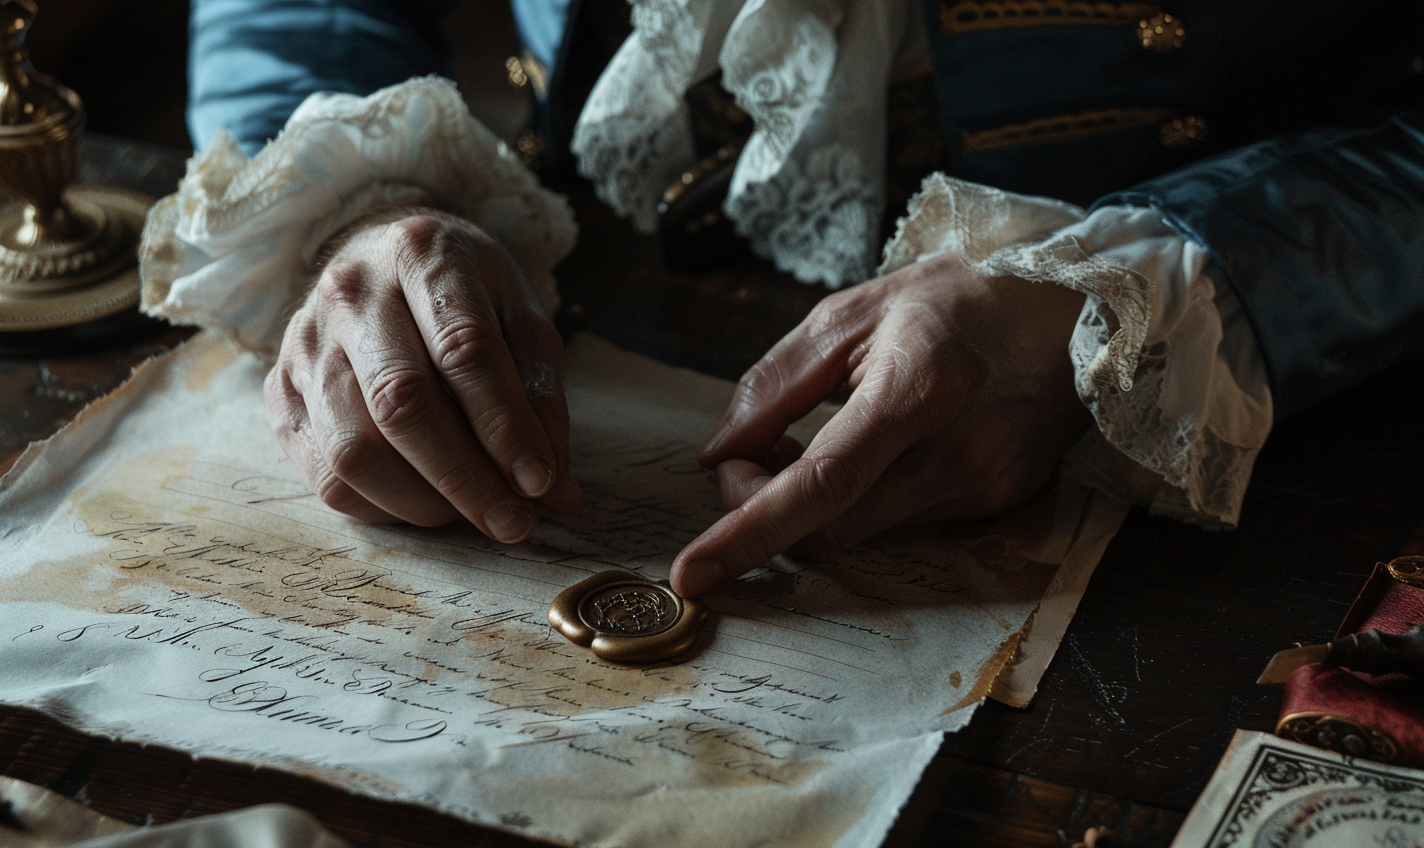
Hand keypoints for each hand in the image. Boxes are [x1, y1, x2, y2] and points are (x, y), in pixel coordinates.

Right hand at [264, 209, 581, 540]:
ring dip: (422, 502)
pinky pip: (323, 474)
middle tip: (512, 523)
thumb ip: (542, 400)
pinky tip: (421, 502)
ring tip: (469, 511)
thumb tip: (557, 492)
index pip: (463, 350)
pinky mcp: (278, 390)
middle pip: (401, 403)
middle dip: (464, 479)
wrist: (380, 258)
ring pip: (353, 449)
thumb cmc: (465, 294)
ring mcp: (304, 342)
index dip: (504, 427)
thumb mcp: (521, 319)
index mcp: (422, 255)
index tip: (539, 484)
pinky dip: (380, 506)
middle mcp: (351, 292)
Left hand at [670, 250, 1091, 595]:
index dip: (748, 534)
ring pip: (859, 536)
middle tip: (754, 456)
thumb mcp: (851, 313)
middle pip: (828, 533)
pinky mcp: (996, 506)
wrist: (1072, 306)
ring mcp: (982, 488)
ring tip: (809, 445)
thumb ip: (775, 384)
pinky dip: (857, 504)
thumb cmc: (956, 299)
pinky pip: (899, 525)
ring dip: (810, 508)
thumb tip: (717, 455)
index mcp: (917, 391)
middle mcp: (956, 455)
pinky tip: (866, 456)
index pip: (820, 486)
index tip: (690, 572)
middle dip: (765, 512)